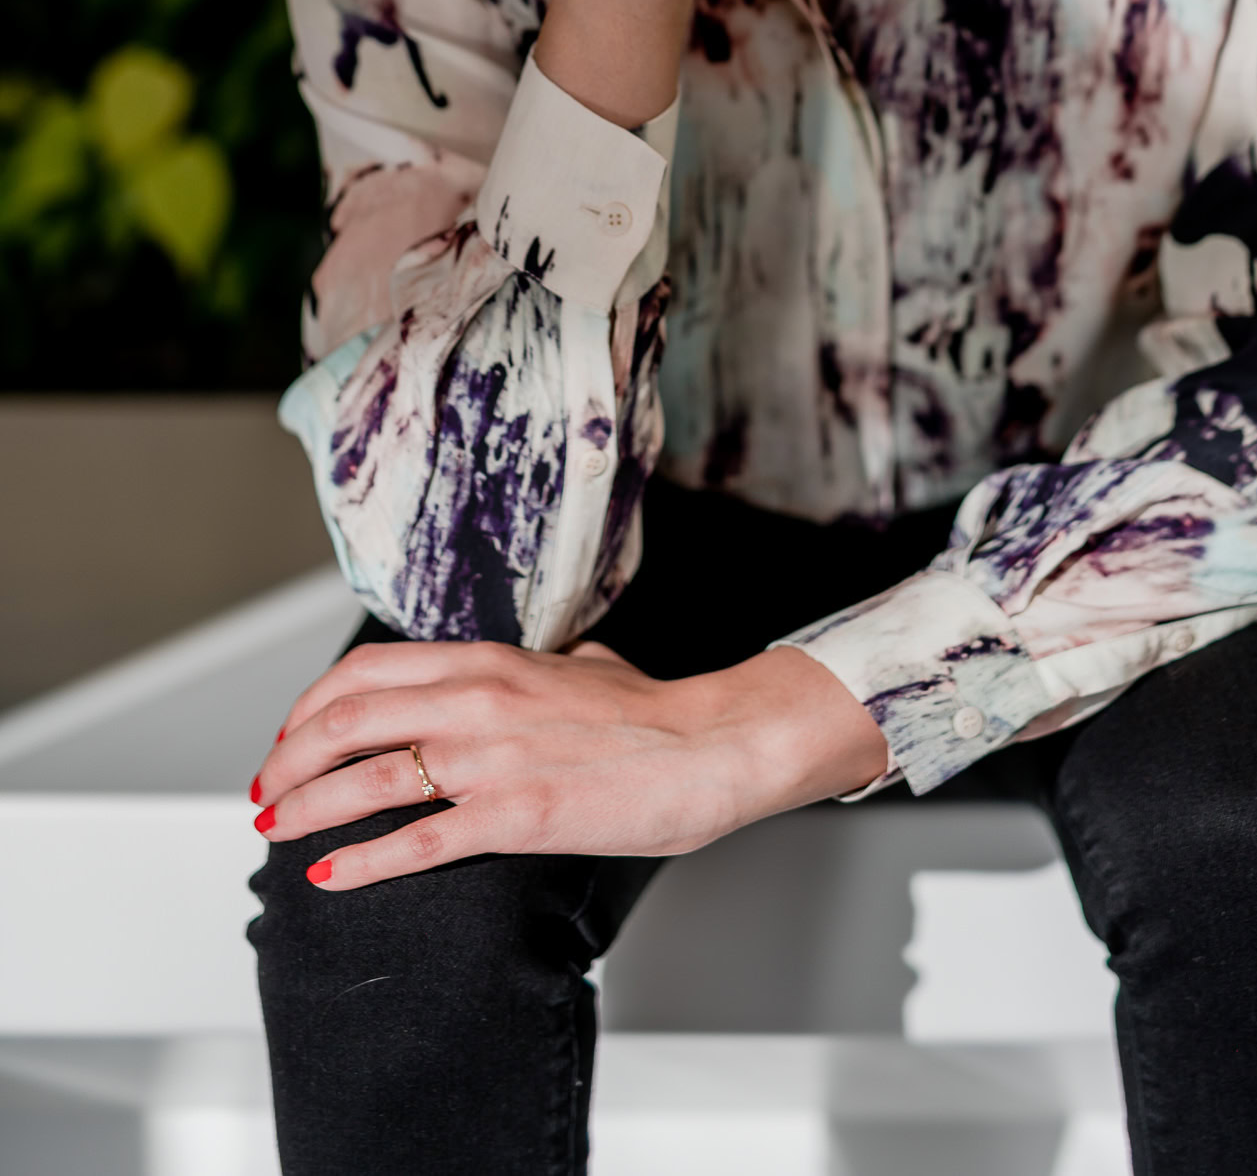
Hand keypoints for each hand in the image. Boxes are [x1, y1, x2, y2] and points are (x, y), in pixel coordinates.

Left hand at [248, 635, 889, 891]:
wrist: (707, 747)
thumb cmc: (651, 713)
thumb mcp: (576, 666)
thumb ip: (529, 671)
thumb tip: (519, 672)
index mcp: (485, 662)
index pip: (364, 672)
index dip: (310, 708)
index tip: (289, 737)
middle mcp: (476, 701)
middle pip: (345, 722)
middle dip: (288, 761)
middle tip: (264, 792)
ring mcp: (492, 759)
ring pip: (367, 779)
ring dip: (305, 808)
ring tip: (273, 833)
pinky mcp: (516, 816)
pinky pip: (419, 842)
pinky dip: (362, 863)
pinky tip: (330, 878)